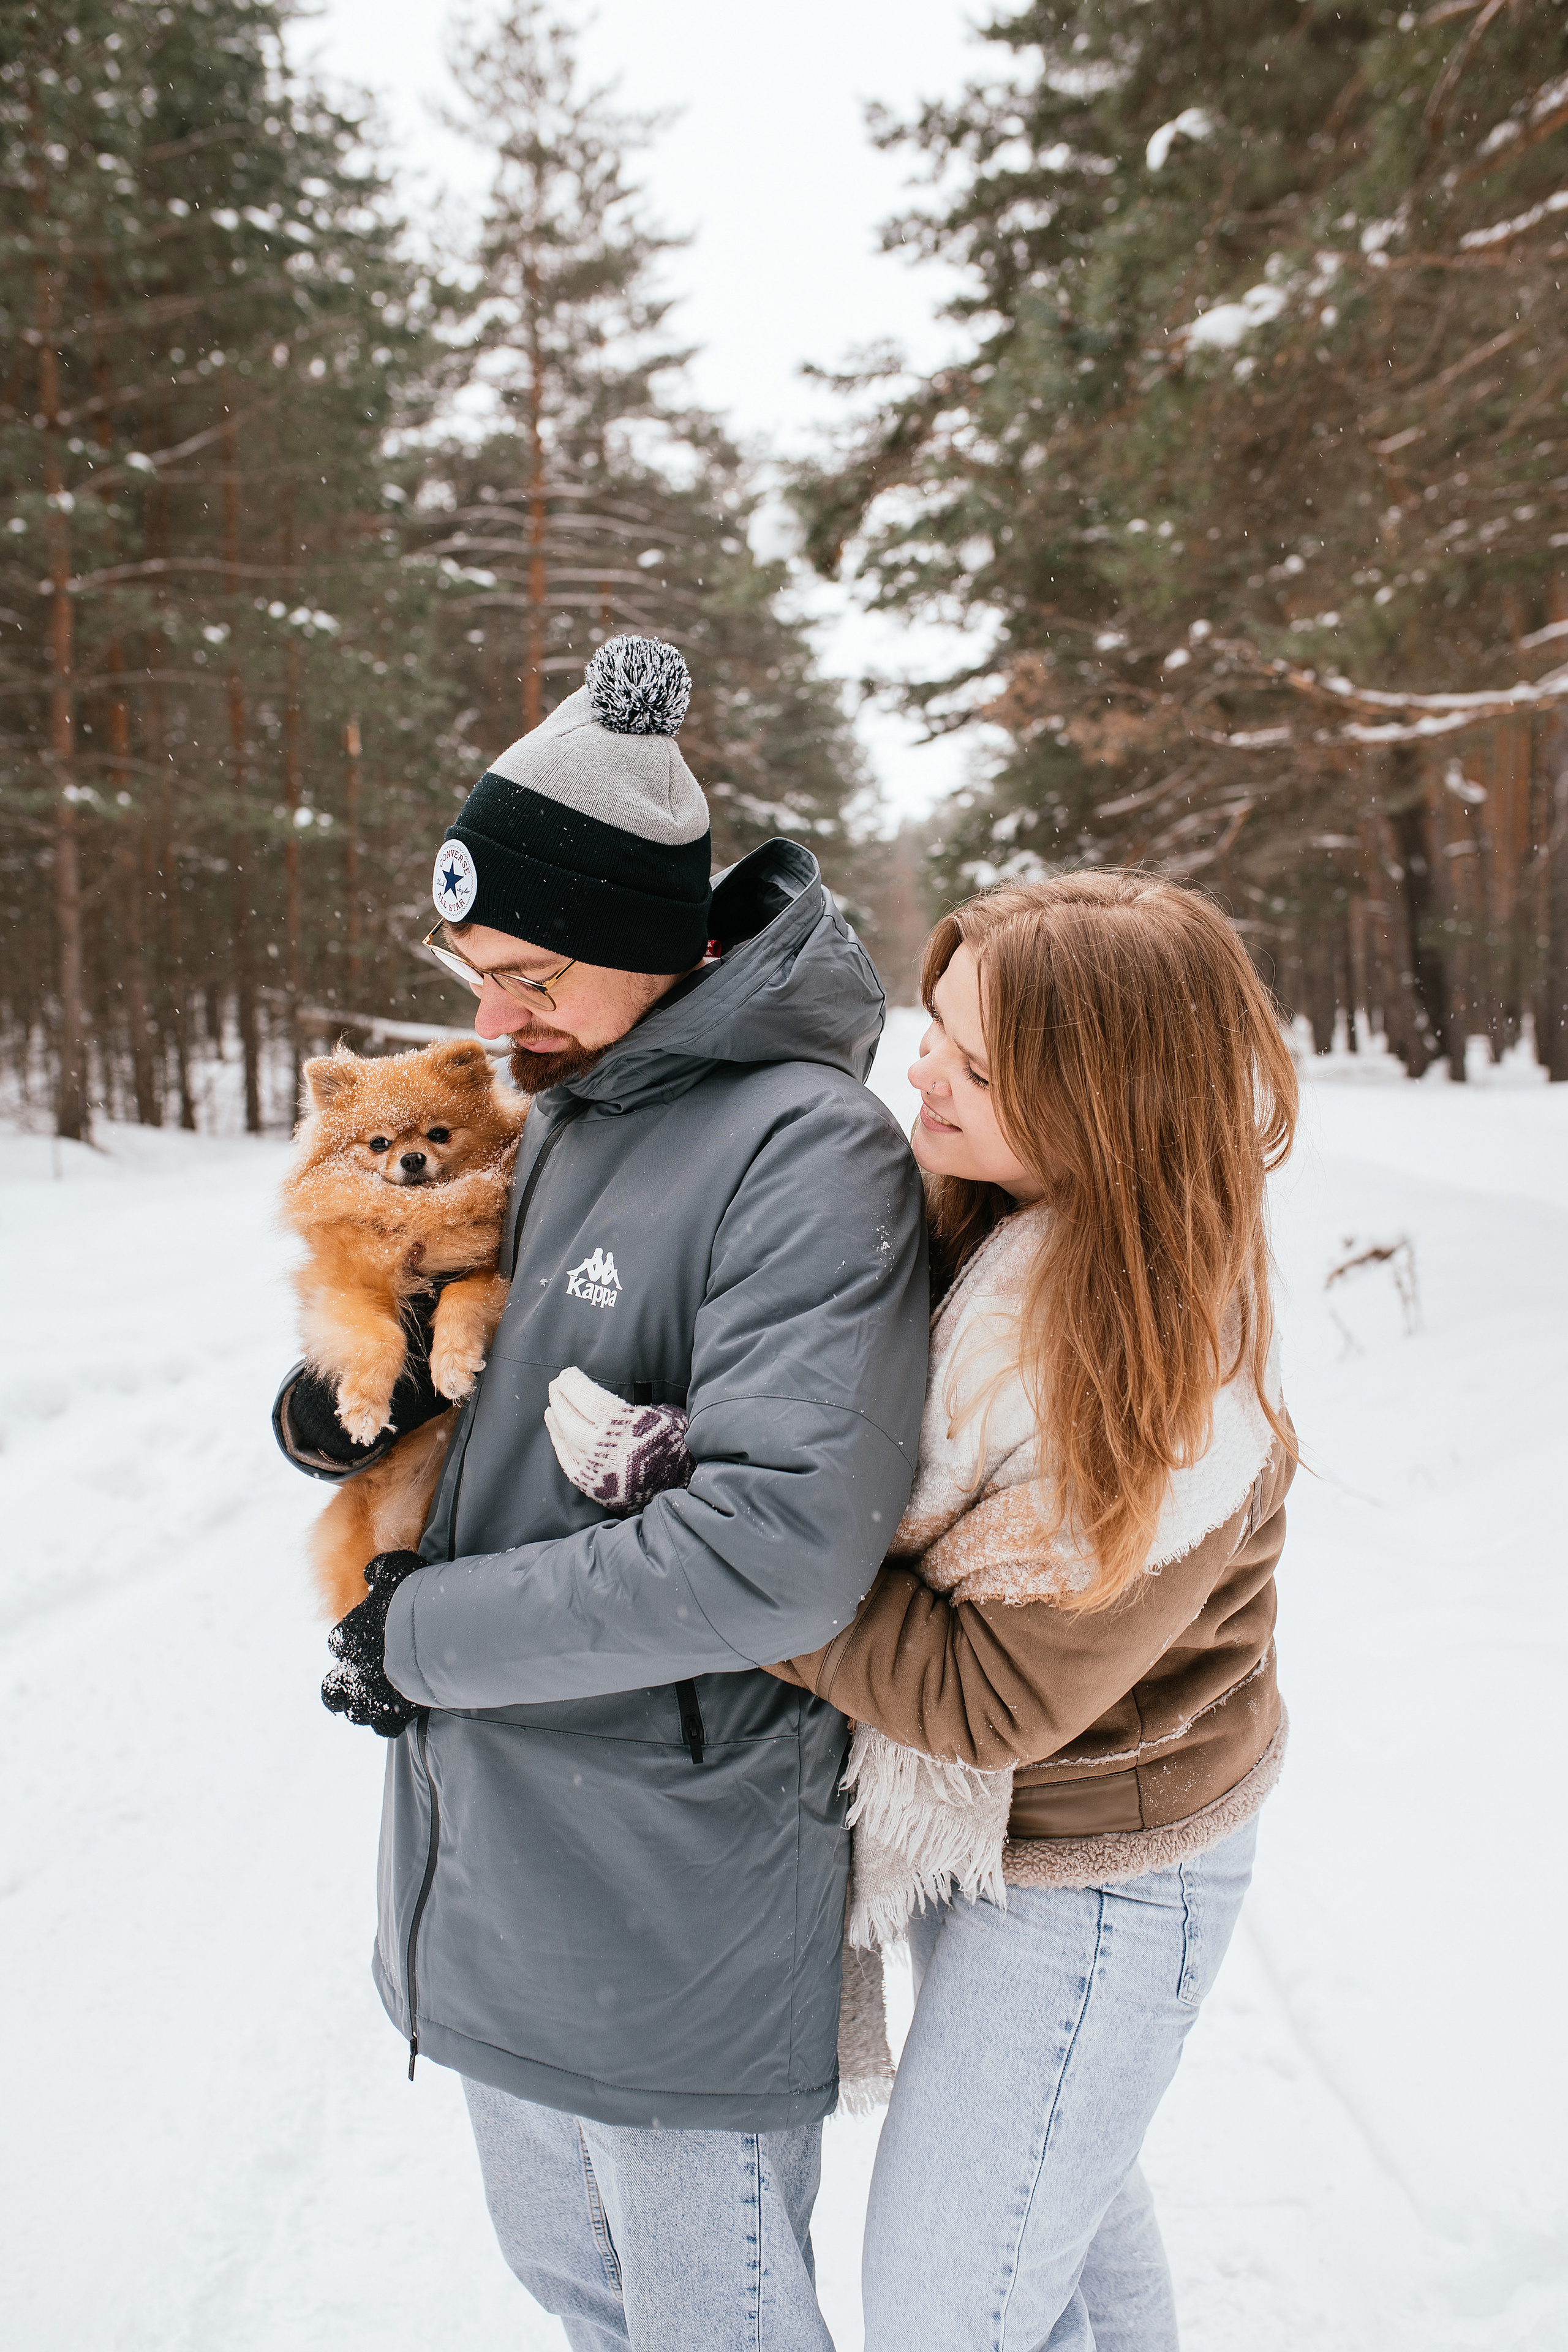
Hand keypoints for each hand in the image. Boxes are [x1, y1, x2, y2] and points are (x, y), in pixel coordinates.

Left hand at [321, 1550, 424, 1735]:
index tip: (366, 1638)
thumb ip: (380, 1569)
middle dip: (342, 1687)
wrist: (431, 1636)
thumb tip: (370, 1572)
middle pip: (331, 1689)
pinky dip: (390, 1721)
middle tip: (360, 1680)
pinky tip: (401, 1713)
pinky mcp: (391, 1713)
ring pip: (354, 1712)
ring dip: (364, 1706)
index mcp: (347, 1638)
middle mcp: (351, 1670)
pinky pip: (385, 1725)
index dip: (350, 1642)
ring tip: (379, 1700)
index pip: (338, 1642)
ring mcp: (369, 1695)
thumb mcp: (395, 1570)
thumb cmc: (412, 1599)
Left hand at [544, 1366, 693, 1516]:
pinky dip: (559, 1446)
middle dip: (560, 1398)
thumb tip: (618, 1398)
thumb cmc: (679, 1447)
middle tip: (555, 1385)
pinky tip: (557, 1434)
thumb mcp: (666, 1415)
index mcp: (625, 1424)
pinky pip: (568, 1463)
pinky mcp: (592, 1486)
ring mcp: (596, 1468)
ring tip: (552, 1408)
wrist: (684, 1490)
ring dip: (556, 1420)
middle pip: (571, 1417)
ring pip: (566, 1439)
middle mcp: (606, 1446)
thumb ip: (639, 1406)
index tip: (567, 1374)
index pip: (588, 1398)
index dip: (574, 1384)